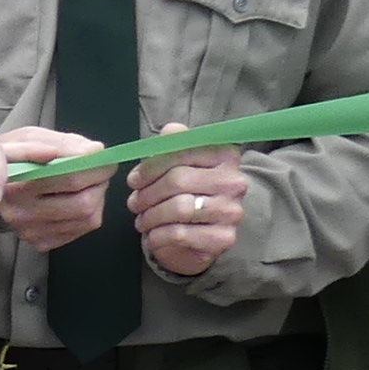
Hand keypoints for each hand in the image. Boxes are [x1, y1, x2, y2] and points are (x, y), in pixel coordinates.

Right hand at [0, 127, 114, 252]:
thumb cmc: (13, 157)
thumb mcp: (30, 138)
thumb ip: (63, 144)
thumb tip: (95, 151)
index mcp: (16, 184)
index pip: (70, 179)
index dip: (96, 167)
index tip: (103, 157)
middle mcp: (20, 213)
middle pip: (83, 203)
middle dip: (100, 183)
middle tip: (100, 171)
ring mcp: (30, 232)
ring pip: (88, 218)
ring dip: (97, 197)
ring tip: (87, 184)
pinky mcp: (40, 242)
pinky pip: (82, 229)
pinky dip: (89, 212)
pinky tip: (76, 200)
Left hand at [129, 146, 246, 279]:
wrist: (199, 239)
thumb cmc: (185, 196)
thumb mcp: (177, 167)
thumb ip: (173, 146)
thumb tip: (171, 130)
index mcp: (226, 156)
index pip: (183, 152)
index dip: (151, 167)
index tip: (134, 180)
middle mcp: (234, 182)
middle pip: (178, 180)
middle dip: (147, 194)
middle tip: (134, 203)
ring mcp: (232, 211)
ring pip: (178, 208)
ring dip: (150, 216)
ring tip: (142, 220)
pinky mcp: (223, 238)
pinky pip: (179, 234)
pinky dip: (158, 236)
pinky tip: (153, 235)